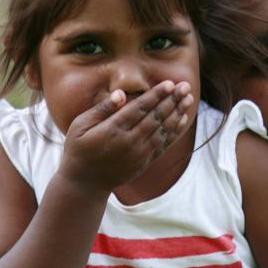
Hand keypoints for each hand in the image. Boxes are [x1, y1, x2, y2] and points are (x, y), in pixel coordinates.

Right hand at [60, 81, 192, 194]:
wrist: (85, 183)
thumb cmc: (78, 150)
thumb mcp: (80, 126)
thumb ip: (102, 109)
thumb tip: (121, 94)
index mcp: (113, 130)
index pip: (140, 108)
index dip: (156, 95)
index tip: (169, 84)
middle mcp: (129, 142)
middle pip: (156, 117)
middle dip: (172, 100)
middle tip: (185, 86)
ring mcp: (139, 154)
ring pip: (163, 130)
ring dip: (177, 113)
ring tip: (189, 98)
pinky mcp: (144, 162)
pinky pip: (164, 145)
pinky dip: (175, 131)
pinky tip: (182, 119)